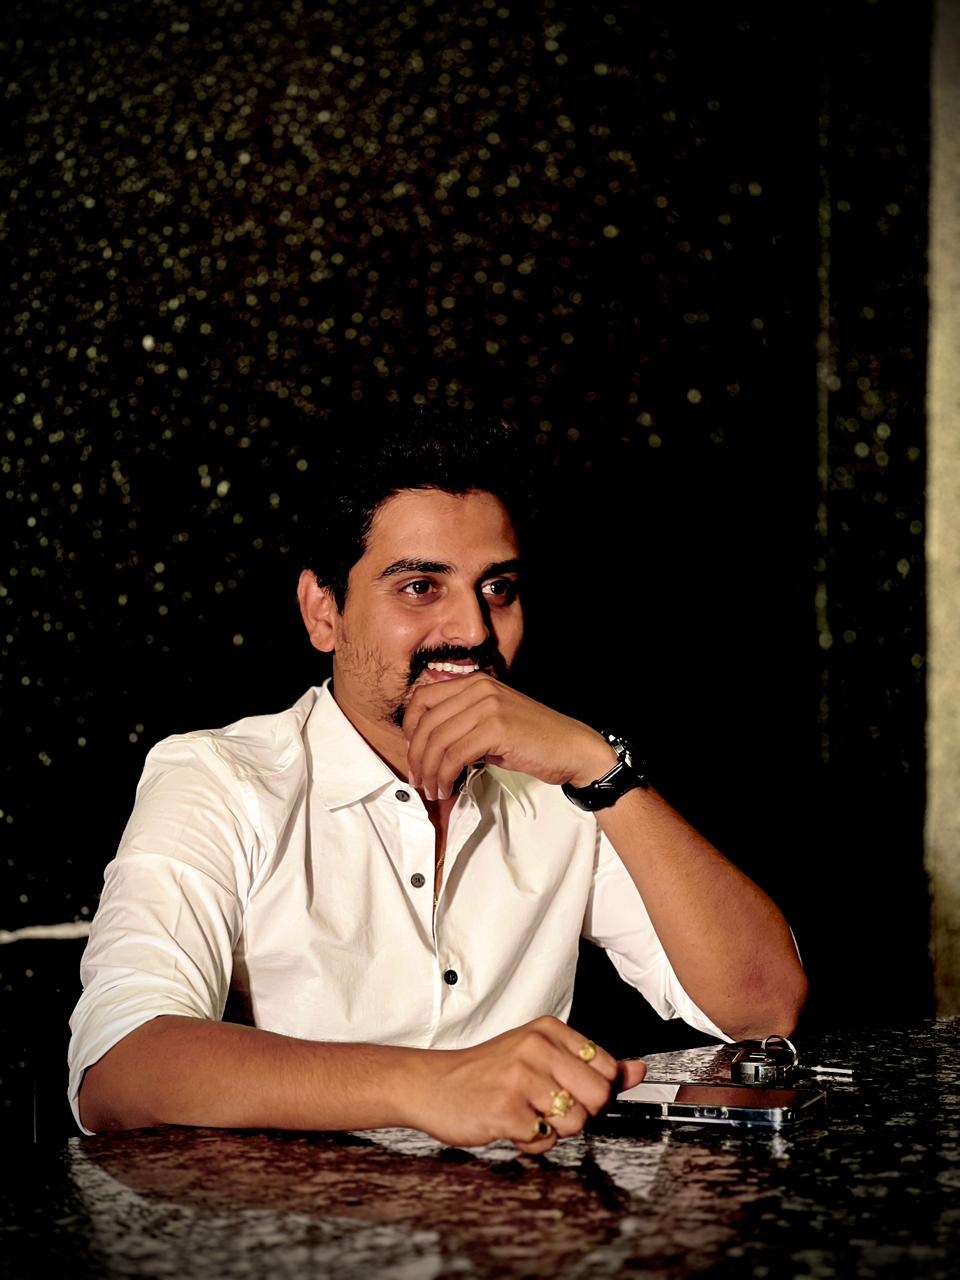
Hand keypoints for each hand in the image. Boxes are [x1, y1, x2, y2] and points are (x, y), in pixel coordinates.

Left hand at [402, 674, 615, 799]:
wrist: (572, 748)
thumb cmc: (532, 740)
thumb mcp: (492, 722)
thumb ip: (462, 724)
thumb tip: (426, 745)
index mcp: (475, 682)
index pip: (422, 698)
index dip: (409, 728)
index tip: (413, 754)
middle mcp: (479, 687)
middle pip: (426, 722)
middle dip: (416, 756)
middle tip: (419, 780)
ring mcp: (488, 705)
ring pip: (437, 740)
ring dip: (429, 771)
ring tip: (432, 789)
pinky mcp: (497, 727)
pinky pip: (455, 755)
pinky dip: (445, 776)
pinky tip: (448, 787)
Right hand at [406, 1016, 645, 1150]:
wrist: (431, 1085)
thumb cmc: (488, 1073)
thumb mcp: (540, 1056)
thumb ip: (593, 1065)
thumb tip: (638, 1071)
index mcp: (549, 1030)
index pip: (607, 1069)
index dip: (593, 1091)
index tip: (567, 1090)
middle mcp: (537, 1047)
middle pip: (599, 1097)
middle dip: (579, 1113)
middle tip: (546, 1107)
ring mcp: (521, 1078)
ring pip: (576, 1122)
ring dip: (554, 1130)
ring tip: (526, 1115)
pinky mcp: (506, 1110)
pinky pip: (545, 1141)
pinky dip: (532, 1143)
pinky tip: (511, 1126)